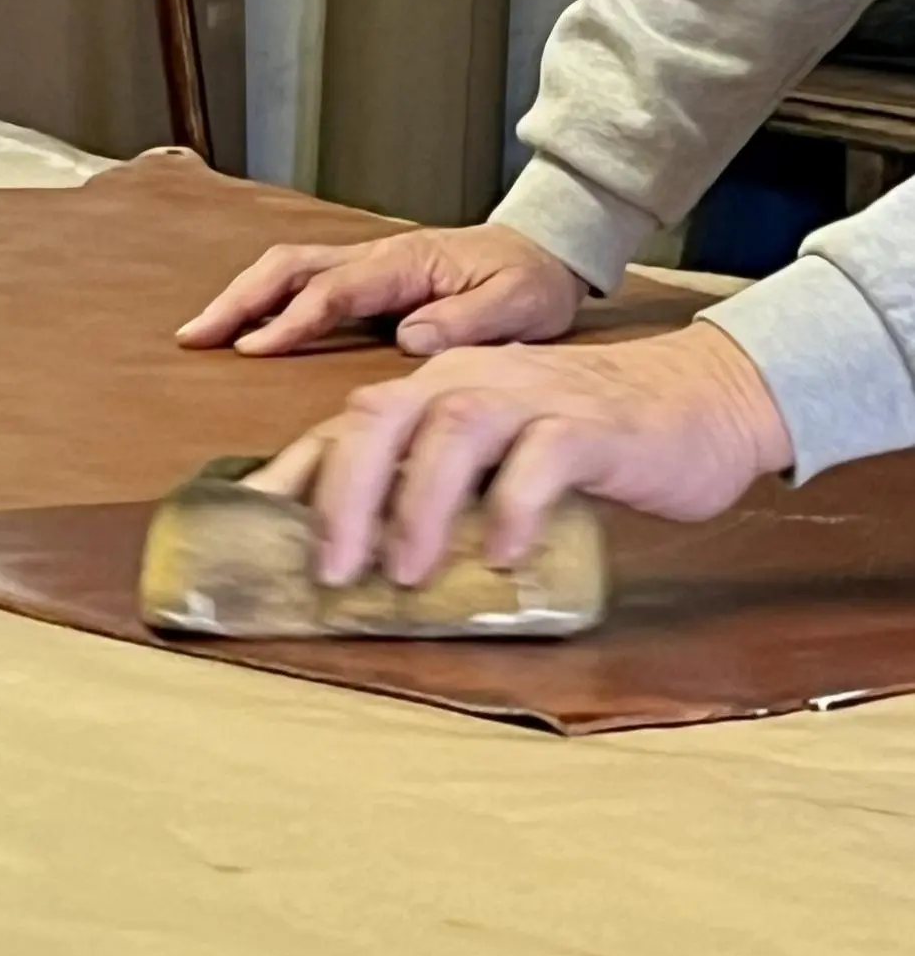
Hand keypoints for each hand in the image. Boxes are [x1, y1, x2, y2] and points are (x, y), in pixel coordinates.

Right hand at [175, 224, 585, 355]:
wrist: (545, 250)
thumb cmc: (531, 281)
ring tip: (201, 333)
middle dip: (239, 300)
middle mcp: (378, 256)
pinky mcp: (369, 278)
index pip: (335, 290)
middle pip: (291, 267)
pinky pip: (304, 281)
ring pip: (288, 268)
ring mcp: (369, 263)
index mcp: (407, 263)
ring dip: (242, 296)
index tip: (251, 350)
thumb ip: (468, 321)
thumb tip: (408, 337)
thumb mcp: (519, 305)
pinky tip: (245, 328)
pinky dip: (265, 299)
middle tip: (195, 337)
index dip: (291, 320)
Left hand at [295, 322, 792, 586]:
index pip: (349, 425)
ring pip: (452, 430)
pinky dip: (513, 506)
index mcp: (440, 389)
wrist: (700, 399)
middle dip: (343, 495)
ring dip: (418, 505)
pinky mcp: (591, 425)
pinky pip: (542, 458)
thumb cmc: (586, 436)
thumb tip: (371, 552)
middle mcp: (472, 380)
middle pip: (381, 416)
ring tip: (403, 575)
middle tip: (331, 571)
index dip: (296, 475)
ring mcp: (533, 396)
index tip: (256, 530)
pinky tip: (501, 555)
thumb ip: (443, 484)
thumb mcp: (500, 454)